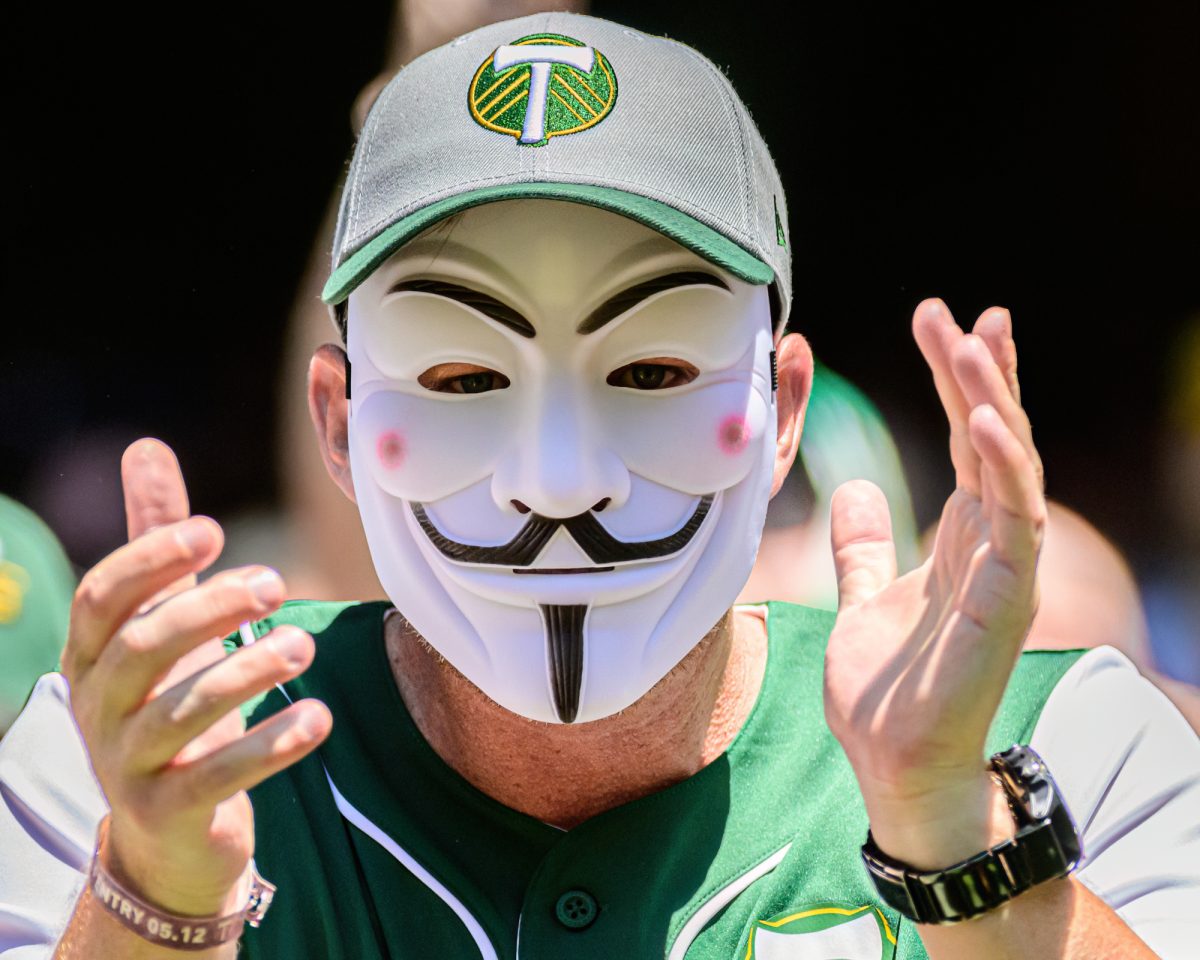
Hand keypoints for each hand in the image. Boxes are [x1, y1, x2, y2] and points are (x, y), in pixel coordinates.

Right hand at [62, 439, 332, 914]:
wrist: (167, 834)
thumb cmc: (167, 705)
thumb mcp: (159, 624)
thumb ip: (156, 545)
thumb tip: (145, 448)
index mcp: (92, 656)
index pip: (102, 599)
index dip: (149, 560)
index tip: (211, 529)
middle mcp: (98, 708)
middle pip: (141, 652)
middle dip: (207, 612)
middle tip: (276, 583)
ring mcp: (128, 765)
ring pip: (179, 714)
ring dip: (245, 674)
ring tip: (303, 644)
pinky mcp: (170, 813)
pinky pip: (214, 778)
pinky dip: (267, 748)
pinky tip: (318, 717)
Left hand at [823, 300, 1043, 866]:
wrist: (894, 765)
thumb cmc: (888, 691)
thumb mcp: (863, 596)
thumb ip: (862, 544)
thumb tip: (854, 487)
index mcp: (959, 538)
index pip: (967, 443)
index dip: (960, 382)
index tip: (946, 323)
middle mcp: (990, 545)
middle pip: (995, 440)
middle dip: (983, 372)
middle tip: (966, 312)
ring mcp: (1004, 570)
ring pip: (1012, 467)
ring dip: (997, 399)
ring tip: (975, 337)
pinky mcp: (1005, 600)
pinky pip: (1014, 521)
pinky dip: (1004, 467)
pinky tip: (986, 418)